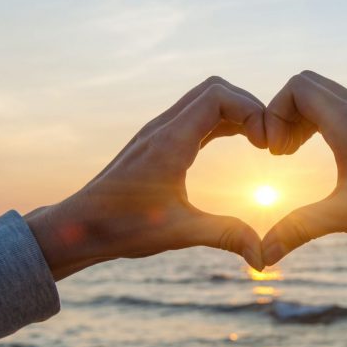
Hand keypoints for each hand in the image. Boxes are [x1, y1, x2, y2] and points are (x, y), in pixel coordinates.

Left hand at [25, 76, 266, 280]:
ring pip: (206, 99)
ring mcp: (160, 132)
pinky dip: (223, 121)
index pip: (218, 96)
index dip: (251, 110)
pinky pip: (197, 116)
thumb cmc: (121, 228)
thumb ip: (225, 236)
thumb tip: (263, 257)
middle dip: (249, 107)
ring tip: (260, 142)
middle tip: (269, 141)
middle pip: (215, 89)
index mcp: (170, 141)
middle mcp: (164, 128)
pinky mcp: (159, 142)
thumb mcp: (179, 233)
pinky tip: (239, 142)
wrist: (77, 227)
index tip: (267, 144)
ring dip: (237, 112)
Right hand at [262, 71, 346, 319]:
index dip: (274, 113)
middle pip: (309, 84)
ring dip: (303, 117)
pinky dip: (323, 122)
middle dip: (284, 113)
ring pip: (327, 95)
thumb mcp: (345, 217)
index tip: (274, 153)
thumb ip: (299, 230)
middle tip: (279, 152)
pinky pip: (343, 108)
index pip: (298, 87)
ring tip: (293, 154)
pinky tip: (324, 156)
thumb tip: (263, 258)